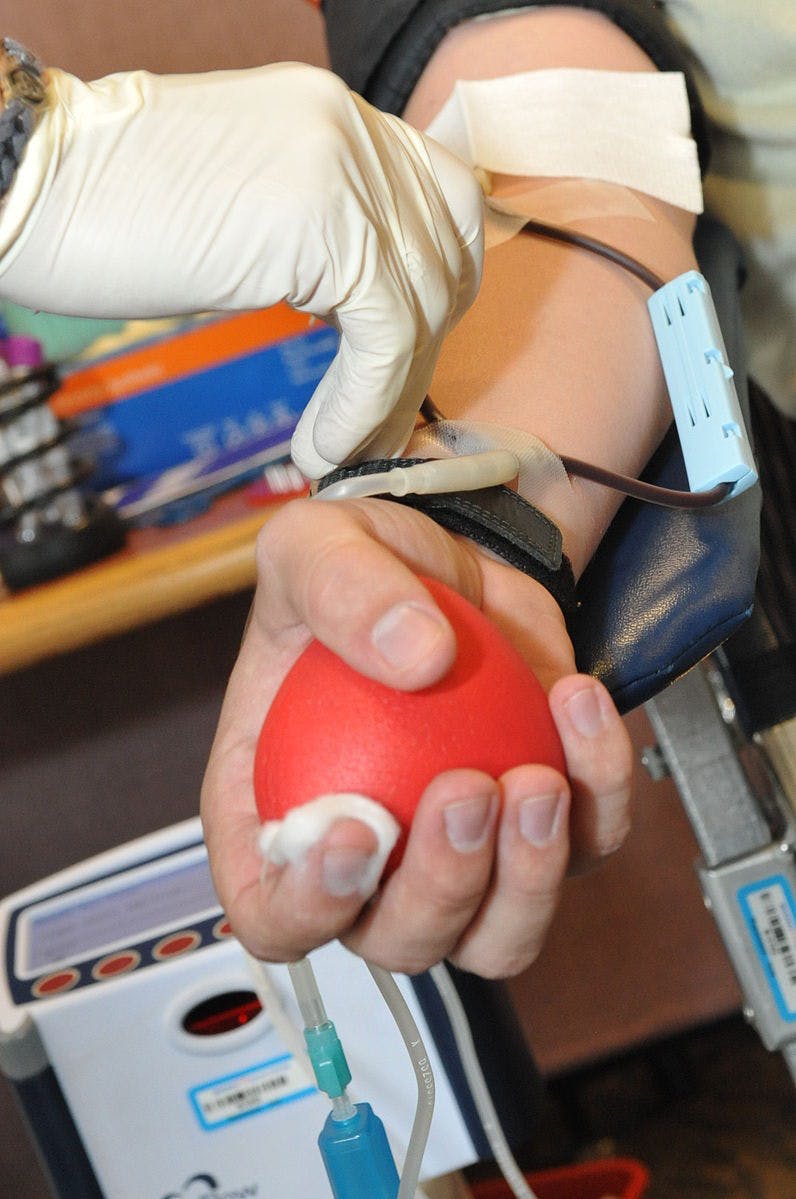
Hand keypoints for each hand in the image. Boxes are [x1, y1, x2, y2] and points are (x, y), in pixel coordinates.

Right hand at [0, 61, 482, 476]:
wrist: (29, 182)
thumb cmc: (108, 210)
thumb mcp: (245, 209)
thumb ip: (315, 234)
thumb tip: (356, 303)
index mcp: (337, 117)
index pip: (442, 202)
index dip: (438, 289)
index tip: (405, 362)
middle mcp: (354, 128)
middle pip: (445, 254)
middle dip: (422, 352)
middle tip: (378, 422)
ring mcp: (343, 167)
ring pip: (420, 303)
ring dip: (389, 398)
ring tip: (345, 450)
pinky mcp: (322, 223)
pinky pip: (385, 334)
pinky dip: (364, 405)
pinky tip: (323, 445)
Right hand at [200, 497, 632, 977]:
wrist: (447, 558)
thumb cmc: (361, 569)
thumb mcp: (317, 546)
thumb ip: (342, 590)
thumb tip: (417, 658)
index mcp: (284, 815)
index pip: (275, 910)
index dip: (309, 905)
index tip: (358, 832)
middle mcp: (373, 858)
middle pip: (401, 940)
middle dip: (443, 889)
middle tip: (469, 787)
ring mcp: (462, 854)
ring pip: (503, 933)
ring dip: (531, 876)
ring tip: (539, 777)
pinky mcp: (541, 826)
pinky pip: (588, 843)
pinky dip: (600, 790)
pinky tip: (581, 706)